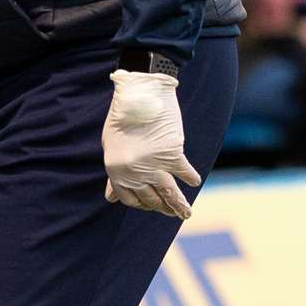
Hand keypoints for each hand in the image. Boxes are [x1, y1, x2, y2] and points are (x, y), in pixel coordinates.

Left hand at [102, 70, 199, 218]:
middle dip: (162, 207)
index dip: (142, 203)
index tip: (151, 204)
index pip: (129, 198)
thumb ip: (116, 173)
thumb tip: (111, 198)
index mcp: (115, 170)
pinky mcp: (171, 154)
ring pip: (169, 193)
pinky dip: (191, 177)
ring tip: (186, 213)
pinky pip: (184, 172)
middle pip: (151, 199)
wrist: (139, 92)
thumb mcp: (111, 146)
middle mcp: (133, 172)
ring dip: (179, 205)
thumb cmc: (121, 118)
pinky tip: (194, 180)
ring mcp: (152, 164)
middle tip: (172, 212)